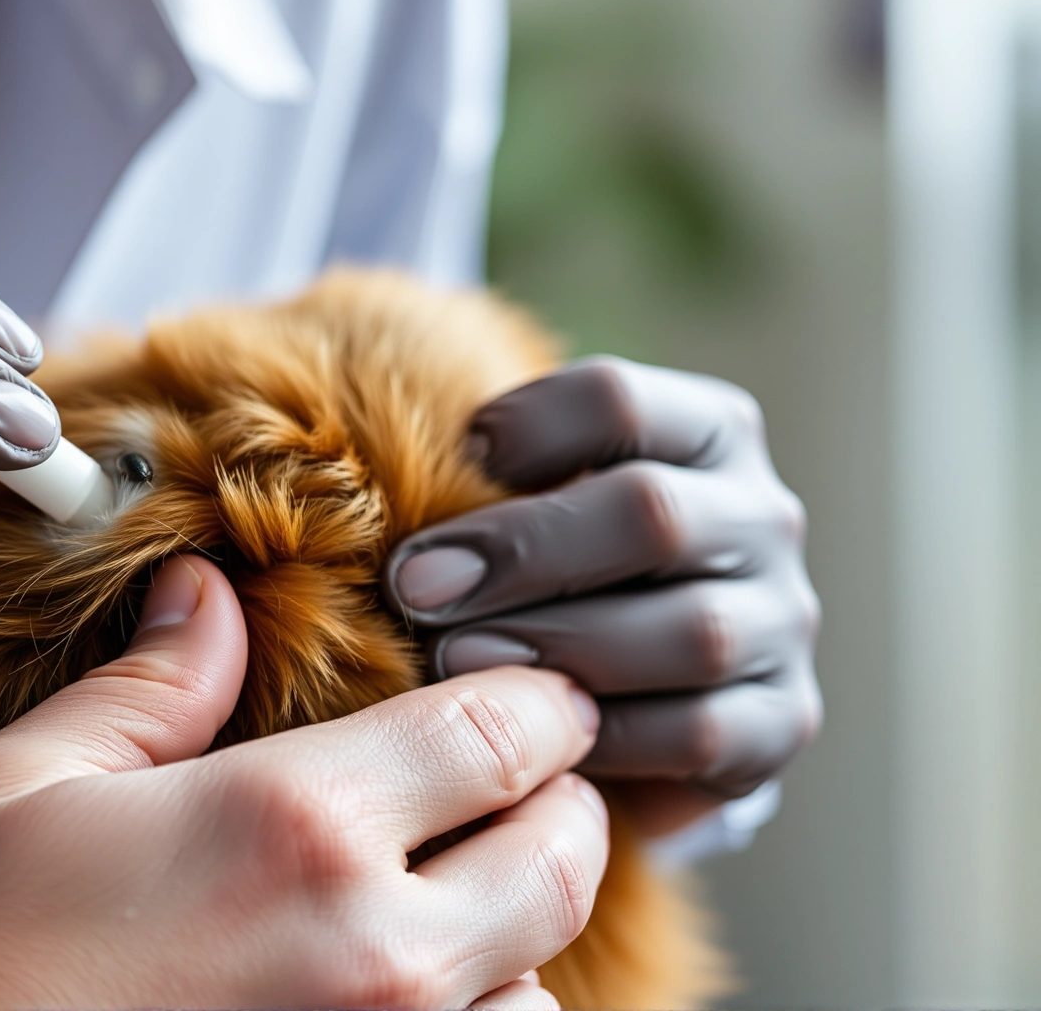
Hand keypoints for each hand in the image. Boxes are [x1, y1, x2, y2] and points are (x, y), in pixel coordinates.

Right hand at [0, 557, 608, 1009]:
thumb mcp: (12, 789)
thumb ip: (145, 691)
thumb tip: (206, 594)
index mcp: (289, 825)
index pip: (502, 733)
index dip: (540, 697)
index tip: (533, 685)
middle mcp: (370, 955)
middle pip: (563, 860)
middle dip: (556, 804)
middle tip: (512, 777)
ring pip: (539, 987)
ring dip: (511, 932)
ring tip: (445, 898)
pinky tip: (387, 996)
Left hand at [384, 357, 821, 824]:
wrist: (632, 689)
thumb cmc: (547, 568)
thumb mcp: (525, 498)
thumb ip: (479, 473)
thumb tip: (361, 474)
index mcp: (705, 431)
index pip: (618, 400)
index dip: (526, 425)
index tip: (451, 458)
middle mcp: (760, 517)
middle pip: (650, 511)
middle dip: (519, 550)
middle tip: (413, 586)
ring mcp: (779, 622)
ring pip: (686, 630)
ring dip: (555, 645)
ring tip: (452, 660)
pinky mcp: (777, 723)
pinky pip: (697, 735)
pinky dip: (601, 736)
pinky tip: (523, 740)